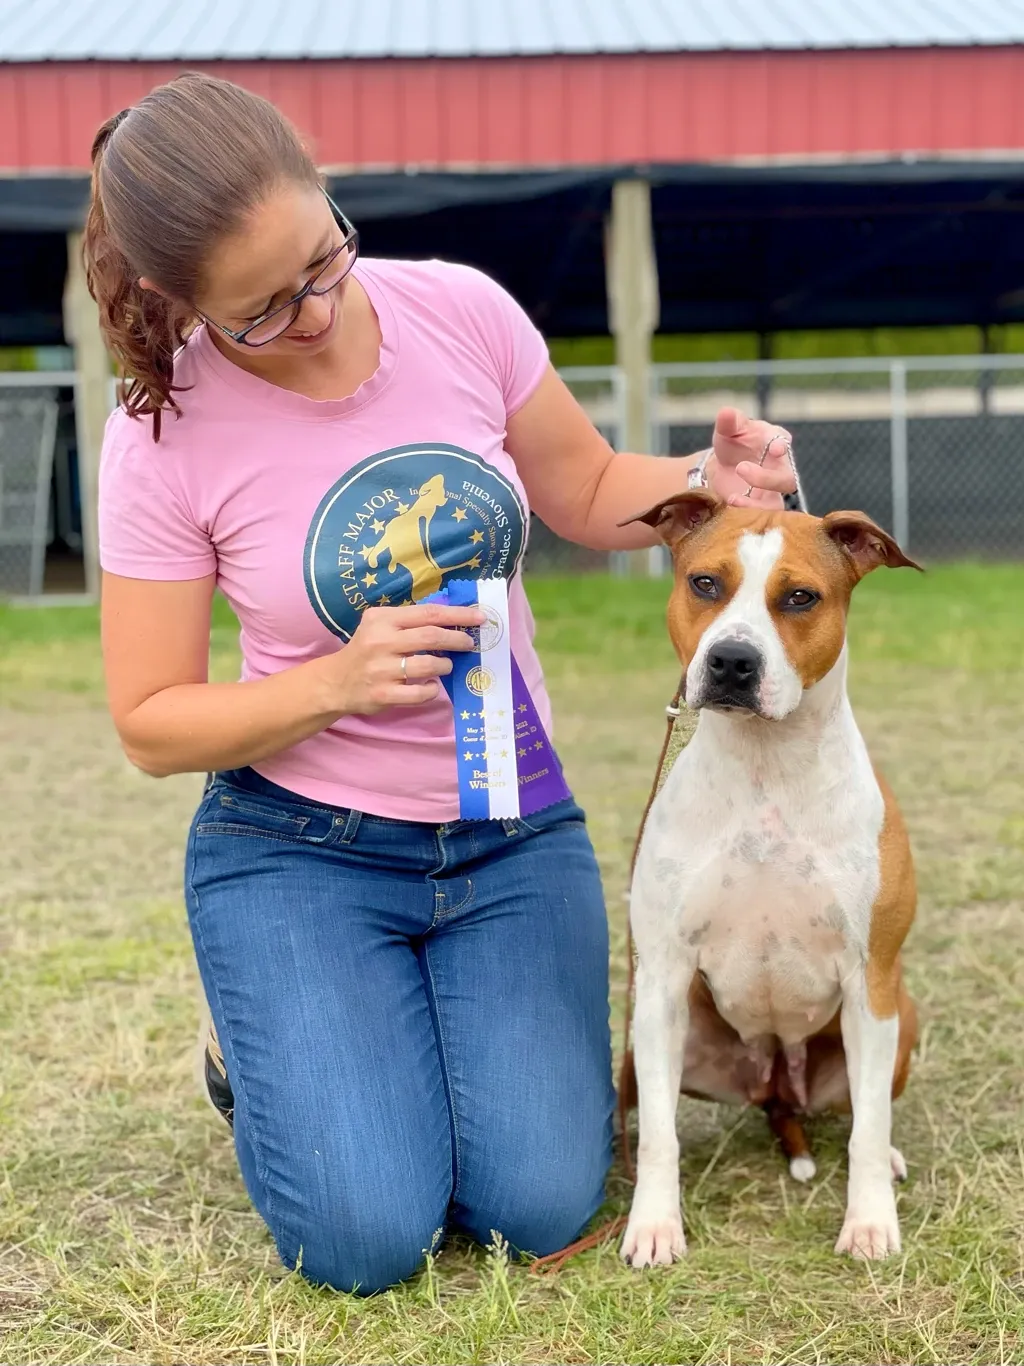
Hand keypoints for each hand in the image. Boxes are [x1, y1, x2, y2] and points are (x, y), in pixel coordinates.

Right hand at [315, 602, 483, 715]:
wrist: (336, 682)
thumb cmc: (366, 649)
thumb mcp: (380, 626)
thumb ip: (410, 621)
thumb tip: (452, 619)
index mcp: (383, 620)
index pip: (428, 613)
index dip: (458, 615)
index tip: (479, 618)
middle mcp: (381, 642)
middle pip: (431, 637)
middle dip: (457, 639)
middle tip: (469, 644)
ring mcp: (382, 670)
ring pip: (428, 665)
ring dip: (445, 665)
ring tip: (446, 665)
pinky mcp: (384, 694)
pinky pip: (420, 693)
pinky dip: (431, 690)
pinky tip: (431, 686)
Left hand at [707, 407, 796, 508]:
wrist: (721, 468)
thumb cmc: (732, 443)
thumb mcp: (727, 430)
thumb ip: (728, 422)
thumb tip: (726, 413)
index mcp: (774, 441)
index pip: (783, 441)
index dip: (781, 445)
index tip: (775, 448)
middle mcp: (779, 467)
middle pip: (786, 479)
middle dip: (766, 477)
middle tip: (741, 468)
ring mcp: (772, 491)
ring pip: (776, 504)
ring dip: (756, 503)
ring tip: (733, 498)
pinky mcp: (760, 508)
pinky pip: (761, 517)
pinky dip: (746, 514)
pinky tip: (729, 505)